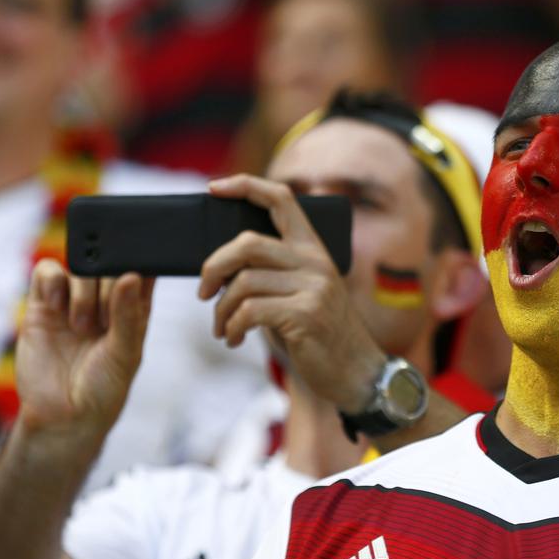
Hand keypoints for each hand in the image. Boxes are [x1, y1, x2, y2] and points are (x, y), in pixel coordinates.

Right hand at [16, 260, 153, 442]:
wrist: (62, 417)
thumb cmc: (103, 389)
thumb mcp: (125, 354)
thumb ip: (128, 315)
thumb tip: (132, 276)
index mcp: (132, 309)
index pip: (140, 271)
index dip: (139, 263)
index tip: (135, 273)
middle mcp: (103, 301)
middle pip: (108, 264)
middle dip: (108, 283)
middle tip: (105, 319)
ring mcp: (72, 301)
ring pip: (80, 266)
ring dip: (84, 291)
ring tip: (82, 326)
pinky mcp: (42, 305)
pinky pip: (47, 272)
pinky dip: (53, 281)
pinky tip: (58, 306)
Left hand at [199, 175, 384, 412]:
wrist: (355, 372)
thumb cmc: (318, 334)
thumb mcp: (301, 293)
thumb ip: (272, 273)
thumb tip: (221, 270)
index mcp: (313, 248)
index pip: (280, 199)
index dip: (245, 185)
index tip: (214, 188)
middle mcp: (314, 261)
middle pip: (247, 243)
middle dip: (214, 267)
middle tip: (204, 292)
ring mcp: (313, 287)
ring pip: (243, 282)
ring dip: (221, 310)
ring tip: (223, 328)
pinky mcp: (306, 314)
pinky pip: (249, 311)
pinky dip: (232, 327)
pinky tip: (234, 338)